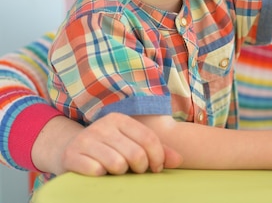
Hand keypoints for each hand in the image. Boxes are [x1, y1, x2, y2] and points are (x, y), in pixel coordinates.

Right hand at [33, 112, 182, 175]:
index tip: (156, 168)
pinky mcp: (71, 156)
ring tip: (117, 170)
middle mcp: (103, 126)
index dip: (158, 158)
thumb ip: (157, 150)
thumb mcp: (131, 143)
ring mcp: (86, 140)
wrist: (67, 149)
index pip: (149, 140)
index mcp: (120, 119)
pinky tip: (99, 172)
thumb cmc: (108, 148)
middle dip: (141, 168)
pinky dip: (102, 176)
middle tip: (137, 172)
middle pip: (136, 154)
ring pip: (117, 164)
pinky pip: (97, 172)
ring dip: (121, 173)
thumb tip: (179, 160)